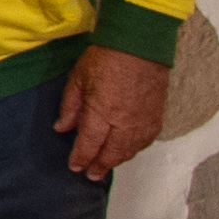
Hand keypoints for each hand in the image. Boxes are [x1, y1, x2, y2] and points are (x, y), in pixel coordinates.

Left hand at [56, 45, 170, 180]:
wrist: (140, 44)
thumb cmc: (106, 57)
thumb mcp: (78, 78)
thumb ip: (71, 106)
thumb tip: (62, 128)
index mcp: (102, 112)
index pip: (90, 143)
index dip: (81, 158)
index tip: (75, 167)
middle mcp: (124, 122)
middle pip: (112, 153)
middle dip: (100, 165)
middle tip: (91, 175)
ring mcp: (143, 120)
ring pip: (130, 149)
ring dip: (117, 160)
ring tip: (106, 165)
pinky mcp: (156, 116)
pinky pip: (146, 140)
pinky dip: (135, 149)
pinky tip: (127, 150)